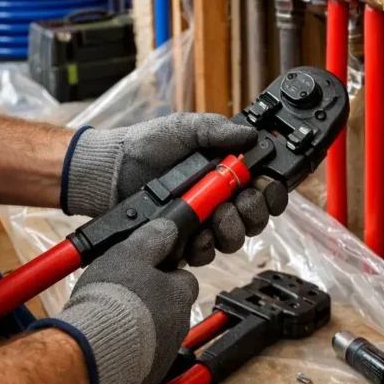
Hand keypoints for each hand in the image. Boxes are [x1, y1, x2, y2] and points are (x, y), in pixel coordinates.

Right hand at [56, 219, 196, 383]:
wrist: (92, 350)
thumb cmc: (112, 299)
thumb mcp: (128, 254)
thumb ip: (152, 238)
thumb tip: (169, 227)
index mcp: (179, 293)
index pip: (184, 279)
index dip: (165, 274)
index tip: (147, 273)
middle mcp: (179, 324)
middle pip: (172, 307)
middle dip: (154, 302)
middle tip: (127, 295)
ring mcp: (165, 352)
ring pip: (159, 333)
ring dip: (143, 326)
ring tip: (115, 320)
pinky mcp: (149, 375)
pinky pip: (145, 358)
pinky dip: (133, 350)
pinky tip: (112, 341)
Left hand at [62, 114, 287, 263]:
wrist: (112, 172)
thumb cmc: (148, 145)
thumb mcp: (186, 128)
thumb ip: (218, 131)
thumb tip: (252, 134)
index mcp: (225, 171)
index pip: (262, 187)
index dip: (271, 192)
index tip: (266, 187)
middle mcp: (218, 199)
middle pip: (255, 217)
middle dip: (253, 212)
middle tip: (238, 200)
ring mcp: (202, 222)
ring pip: (235, 239)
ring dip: (231, 229)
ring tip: (214, 216)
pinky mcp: (183, 241)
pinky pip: (206, 254)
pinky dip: (203, 246)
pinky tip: (194, 235)